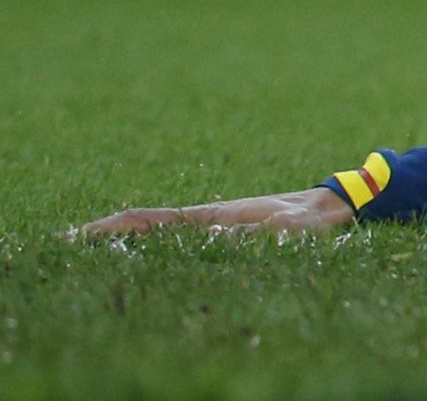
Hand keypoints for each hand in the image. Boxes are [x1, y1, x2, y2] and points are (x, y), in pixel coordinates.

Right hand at [69, 187, 350, 240]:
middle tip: (66, 242)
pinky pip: (176, 236)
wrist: (331, 205)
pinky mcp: (222, 231)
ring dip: (123, 235)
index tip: (82, 235)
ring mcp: (212, 223)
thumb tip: (229, 235)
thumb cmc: (310, 220)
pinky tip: (136, 250)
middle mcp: (206, 218)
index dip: (117, 228)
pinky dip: (149, 239)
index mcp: (213, 216)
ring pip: (157, 229)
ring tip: (86, 246)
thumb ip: (266, 232)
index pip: (154, 221)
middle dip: (106, 232)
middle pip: (145, 223)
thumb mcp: (290, 228)